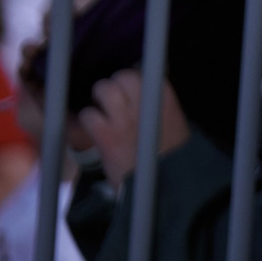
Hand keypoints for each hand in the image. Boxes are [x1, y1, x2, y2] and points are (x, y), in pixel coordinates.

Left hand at [77, 70, 187, 187]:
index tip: (128, 94)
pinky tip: (94, 131)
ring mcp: (125, 118)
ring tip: (102, 113)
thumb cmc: (170, 156)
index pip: (142, 72)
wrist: (165, 188)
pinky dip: (87, 122)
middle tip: (112, 103)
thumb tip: (136, 92)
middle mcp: (145, 101)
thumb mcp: (174, 122)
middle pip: (122, 76)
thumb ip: (156, 103)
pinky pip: (88, 115)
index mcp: (165, 97)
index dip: (132, 83)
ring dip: (99, 99)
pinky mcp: (106, 135)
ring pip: (103, 88)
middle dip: (114, 86)